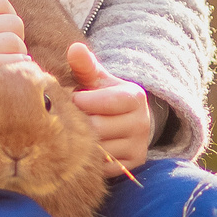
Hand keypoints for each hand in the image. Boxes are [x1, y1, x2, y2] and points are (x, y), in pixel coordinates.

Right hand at [0, 0, 28, 109]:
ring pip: (10, 43)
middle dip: (17, 34)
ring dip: (19, 53)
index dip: (9, 13)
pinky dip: (13, 66)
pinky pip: (0, 64)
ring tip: (13, 59)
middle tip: (11, 46)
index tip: (4, 27)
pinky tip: (13, 69)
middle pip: (11, 22)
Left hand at [68, 43, 151, 176]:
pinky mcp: (134, 164)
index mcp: (134, 97)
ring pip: (101, 149)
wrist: (126, 120)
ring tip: (81, 133)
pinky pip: (106, 167)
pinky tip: (89, 149)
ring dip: (85, 144)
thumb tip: (74, 48)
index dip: (82, 102)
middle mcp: (142, 122)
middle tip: (75, 119)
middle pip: (98, 128)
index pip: (101, 102)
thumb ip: (85, 65)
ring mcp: (139, 145)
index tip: (75, 99)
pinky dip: (93, 160)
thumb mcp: (97, 80)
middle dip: (81, 124)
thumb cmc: (104, 96)